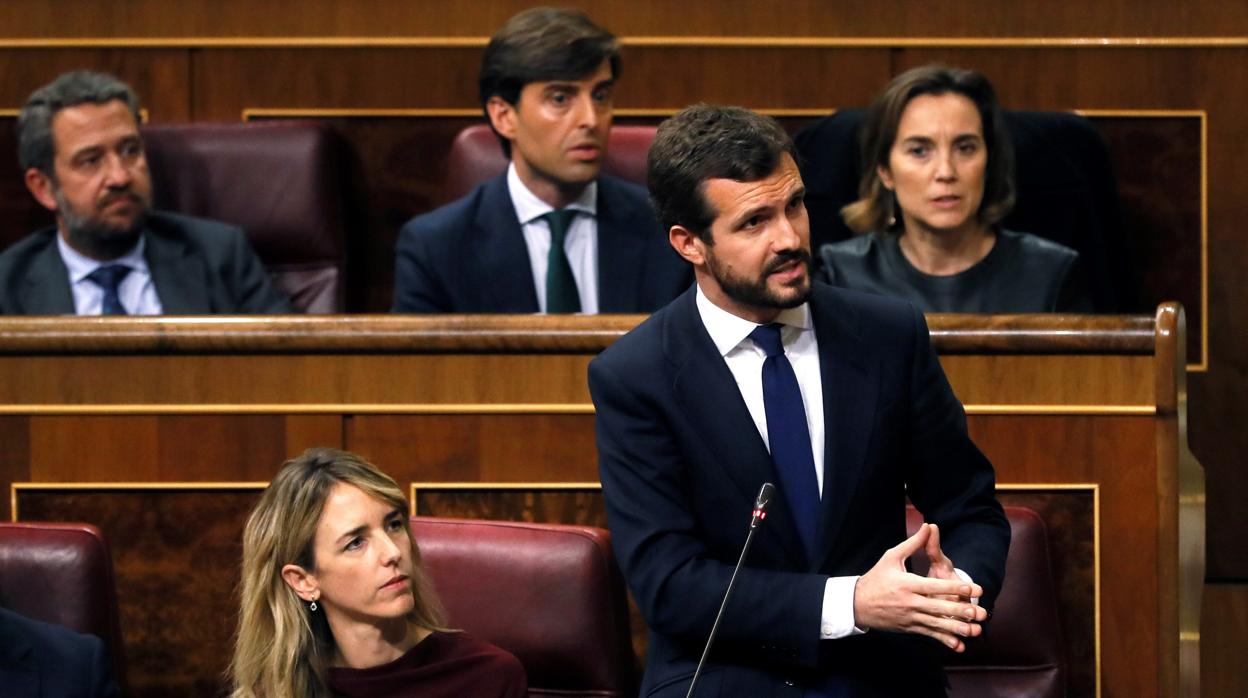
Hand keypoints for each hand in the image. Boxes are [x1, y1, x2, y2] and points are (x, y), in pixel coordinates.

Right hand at [852, 523, 986, 651]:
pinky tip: (958, 645)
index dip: (954, 587)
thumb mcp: (892, 557)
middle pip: (938, 606)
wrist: (858, 603)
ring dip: (956, 628)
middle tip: (978, 611)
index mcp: (906, 584)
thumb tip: (928, 526)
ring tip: (974, 630)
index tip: (972, 588)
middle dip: (959, 610)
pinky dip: (944, 640)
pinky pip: (929, 634)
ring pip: (936, 623)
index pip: (934, 586)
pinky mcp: (909, 627)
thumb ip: (913, 543)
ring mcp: (909, 617)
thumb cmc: (877, 577)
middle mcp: (909, 602)